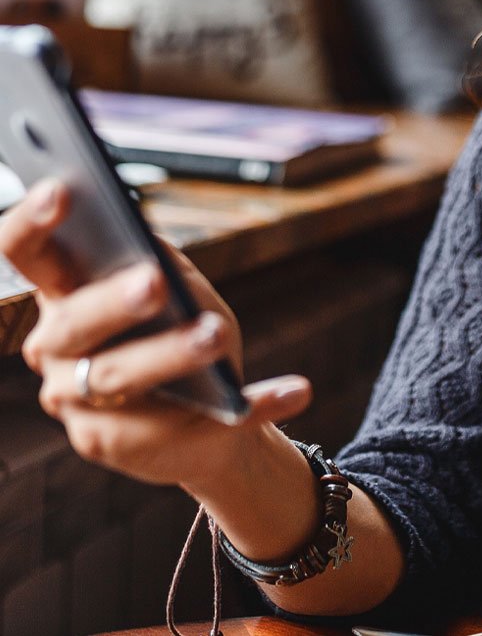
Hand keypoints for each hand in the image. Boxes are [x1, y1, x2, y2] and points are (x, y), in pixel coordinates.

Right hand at [4, 179, 312, 491]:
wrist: (208, 416)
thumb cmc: (182, 330)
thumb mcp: (180, 288)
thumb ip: (160, 260)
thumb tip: (149, 243)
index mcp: (62, 298)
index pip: (27, 254)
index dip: (33, 223)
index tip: (61, 189)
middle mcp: (55, 353)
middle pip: (76, 322)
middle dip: (114, 300)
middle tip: (153, 282)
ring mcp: (80, 407)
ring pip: (123, 377)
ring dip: (173, 353)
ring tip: (217, 334)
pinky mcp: (124, 448)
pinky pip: (193, 425)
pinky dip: (254, 404)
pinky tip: (297, 392)